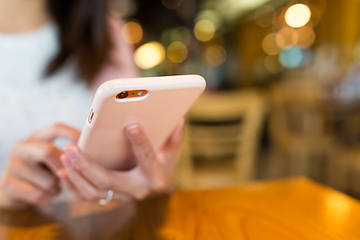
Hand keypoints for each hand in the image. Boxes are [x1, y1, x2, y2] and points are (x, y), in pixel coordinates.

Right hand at [0, 124, 79, 209]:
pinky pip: (38, 194)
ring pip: (47, 179)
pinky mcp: (7, 184)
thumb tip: (94, 151)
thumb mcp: (54, 158)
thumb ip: (69, 153)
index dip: (73, 134)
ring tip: (55, 188)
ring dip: (57, 188)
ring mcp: (12, 165)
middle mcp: (21, 147)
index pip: (56, 128)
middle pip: (47, 151)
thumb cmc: (43, 171)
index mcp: (36, 137)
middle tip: (69, 175)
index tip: (86, 144)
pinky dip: (47, 198)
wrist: (16, 191)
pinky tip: (45, 196)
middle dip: (64, 167)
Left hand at [59, 119, 184, 200]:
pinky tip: (63, 171)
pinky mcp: (111, 198)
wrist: (159, 188)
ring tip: (65, 156)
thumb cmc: (165, 166)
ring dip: (76, 175)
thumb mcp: (172, 153)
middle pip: (108, 180)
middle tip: (71, 149)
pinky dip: (74, 185)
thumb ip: (175, 138)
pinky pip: (88, 197)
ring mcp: (123, 196)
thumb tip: (179, 120)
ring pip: (94, 192)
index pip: (147, 157)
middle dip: (87, 165)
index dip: (140, 141)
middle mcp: (138, 189)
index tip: (131, 125)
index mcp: (156, 176)